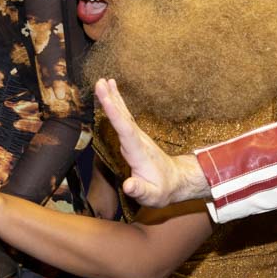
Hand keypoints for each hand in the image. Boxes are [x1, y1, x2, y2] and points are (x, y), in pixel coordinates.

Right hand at [94, 78, 209, 206]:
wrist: (175, 181)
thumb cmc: (162, 190)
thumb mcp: (152, 196)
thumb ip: (140, 190)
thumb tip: (128, 186)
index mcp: (140, 153)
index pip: (126, 131)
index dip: (116, 115)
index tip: (107, 100)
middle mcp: (139, 140)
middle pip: (124, 118)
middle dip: (112, 100)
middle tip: (101, 82)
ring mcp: (138, 136)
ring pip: (124, 114)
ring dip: (114, 97)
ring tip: (104, 81)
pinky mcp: (135, 136)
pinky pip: (124, 117)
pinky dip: (117, 103)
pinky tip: (112, 92)